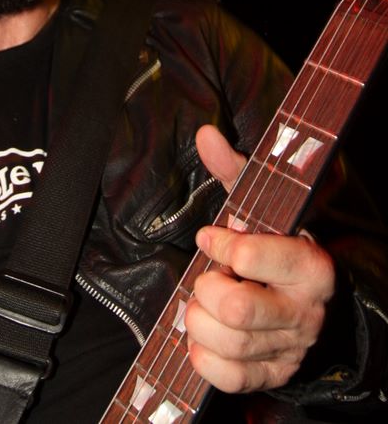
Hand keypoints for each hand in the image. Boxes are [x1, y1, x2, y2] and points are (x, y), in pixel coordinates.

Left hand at [184, 125, 335, 392]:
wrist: (304, 298)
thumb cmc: (275, 244)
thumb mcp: (262, 204)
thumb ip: (234, 170)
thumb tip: (205, 134)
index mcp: (311, 266)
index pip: (252, 257)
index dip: (221, 244)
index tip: (212, 237)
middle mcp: (305, 312)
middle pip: (237, 308)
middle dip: (208, 287)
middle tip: (211, 276)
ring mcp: (290, 348)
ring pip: (226, 343)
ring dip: (200, 319)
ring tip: (206, 302)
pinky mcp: (272, 375)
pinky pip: (226, 377)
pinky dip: (204, 354)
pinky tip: (206, 333)